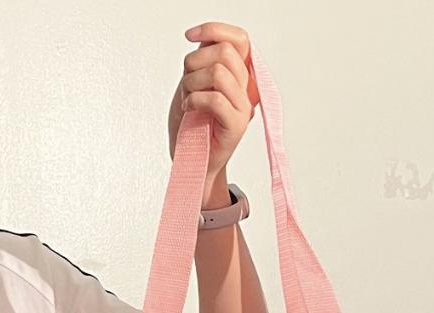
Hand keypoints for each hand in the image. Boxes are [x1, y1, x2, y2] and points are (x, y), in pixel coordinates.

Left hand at [168, 22, 258, 185]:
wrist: (191, 160)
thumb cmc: (191, 125)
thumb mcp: (194, 83)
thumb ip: (204, 60)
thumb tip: (204, 39)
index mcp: (239, 76)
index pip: (238, 39)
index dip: (214, 30)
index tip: (189, 36)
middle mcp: (246, 89)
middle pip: (225, 51)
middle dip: (195, 62)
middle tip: (187, 84)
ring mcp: (244, 107)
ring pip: (218, 72)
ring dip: (192, 83)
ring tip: (188, 99)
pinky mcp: (237, 125)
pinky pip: (215, 99)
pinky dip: (194, 100)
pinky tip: (190, 109)